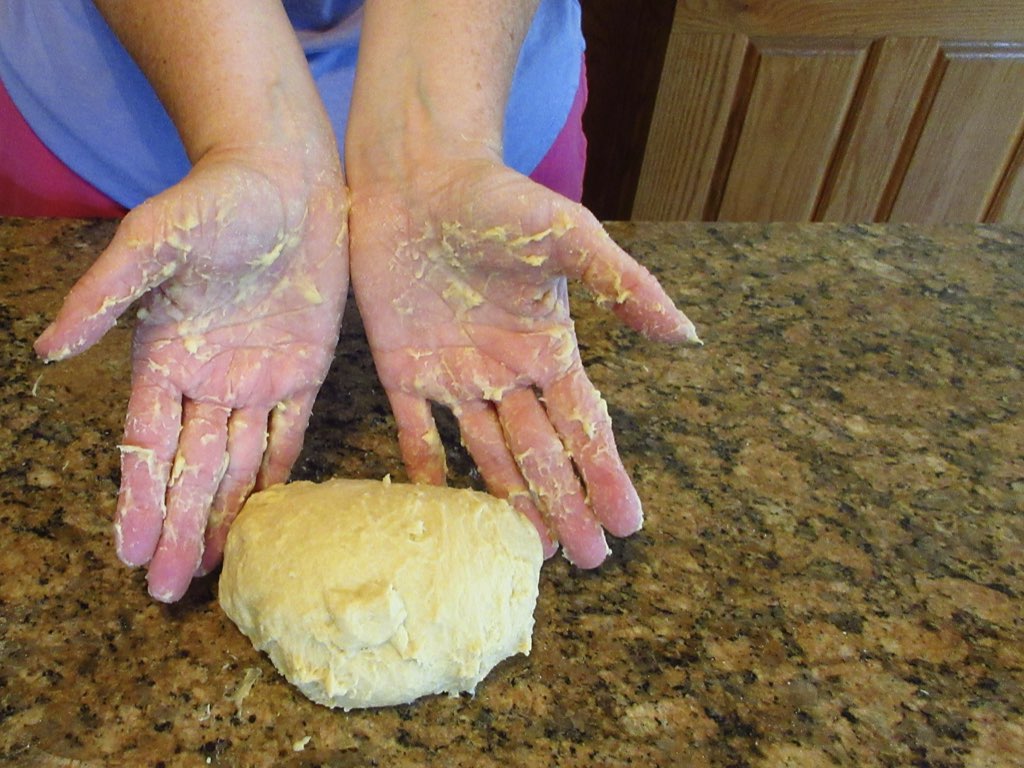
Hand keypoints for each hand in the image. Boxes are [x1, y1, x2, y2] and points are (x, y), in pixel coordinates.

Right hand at [36, 151, 347, 601]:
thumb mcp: (151, 240)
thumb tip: (46, 350)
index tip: (128, 551)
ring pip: (237, 463)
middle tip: (165, 590)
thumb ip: (104, 295)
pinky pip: (289, 435)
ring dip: (222, 516)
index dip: (136, 498)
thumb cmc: (214, 202)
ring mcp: (257, 379)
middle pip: (189, 469)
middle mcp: (208, 380)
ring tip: (209, 570)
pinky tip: (265, 518)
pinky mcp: (303, 370)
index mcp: (164, 358)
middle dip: (177, 527)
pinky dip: (277, 477)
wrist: (286, 179)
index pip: (145, 445)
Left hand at [349, 157, 697, 566]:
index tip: (629, 523)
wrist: (419, 175)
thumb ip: (624, 286)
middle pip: (541, 452)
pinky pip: (415, 431)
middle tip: (588, 561)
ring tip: (531, 549)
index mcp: (549, 348)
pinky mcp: (402, 369)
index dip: (605, 474)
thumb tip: (688, 334)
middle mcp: (506, 372)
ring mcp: (455, 375)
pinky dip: (428, 468)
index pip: (584, 425)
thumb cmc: (499, 200)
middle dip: (566, 505)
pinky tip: (442, 509)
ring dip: (510, 500)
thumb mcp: (569, 238)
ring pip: (488, 453)